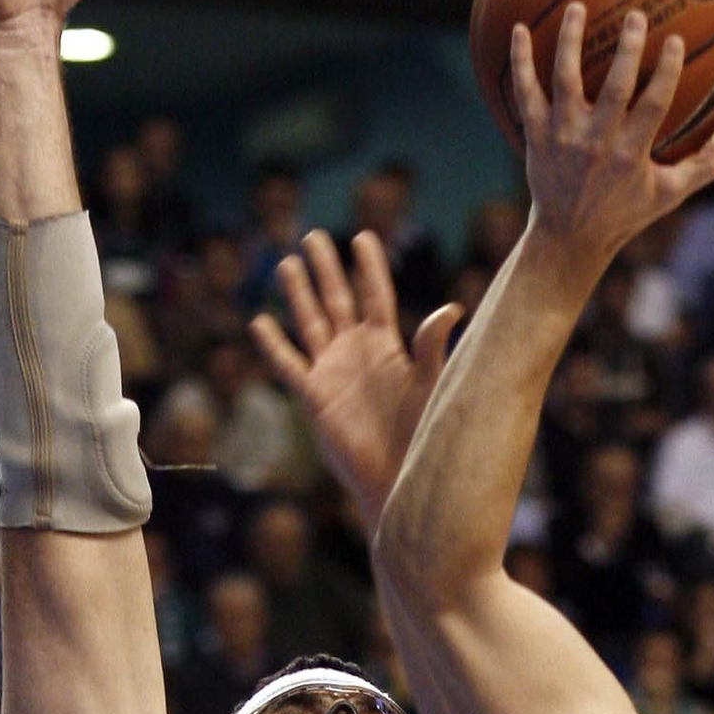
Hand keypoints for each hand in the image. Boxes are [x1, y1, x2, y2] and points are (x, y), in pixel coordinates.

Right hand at [251, 231, 459, 533]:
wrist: (399, 477)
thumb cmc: (422, 433)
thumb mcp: (432, 383)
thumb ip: (433, 345)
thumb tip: (452, 307)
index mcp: (386, 345)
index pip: (375, 295)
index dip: (368, 266)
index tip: (362, 237)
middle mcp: (356, 352)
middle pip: (337, 300)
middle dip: (325, 269)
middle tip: (313, 236)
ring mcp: (332, 371)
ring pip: (311, 323)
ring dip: (299, 294)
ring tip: (287, 262)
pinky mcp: (314, 396)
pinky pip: (289, 364)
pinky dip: (274, 344)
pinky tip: (260, 321)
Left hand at [512, 4, 713, 278]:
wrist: (568, 238)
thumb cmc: (624, 213)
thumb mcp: (668, 195)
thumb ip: (704, 165)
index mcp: (631, 153)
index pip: (654, 104)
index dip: (665, 71)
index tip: (674, 39)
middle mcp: (596, 142)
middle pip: (614, 87)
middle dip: (626, 49)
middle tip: (635, 15)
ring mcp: (562, 137)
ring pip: (565, 81)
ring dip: (570, 42)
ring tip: (578, 7)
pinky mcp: (535, 136)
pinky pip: (525, 93)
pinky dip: (520, 62)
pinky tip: (518, 29)